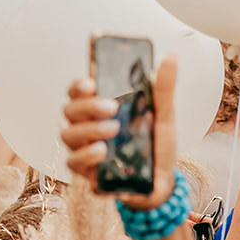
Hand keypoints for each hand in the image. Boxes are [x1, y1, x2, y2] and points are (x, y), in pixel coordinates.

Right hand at [61, 55, 177, 210]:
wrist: (163, 182)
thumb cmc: (156, 147)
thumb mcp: (164, 115)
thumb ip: (163, 89)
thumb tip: (171, 58)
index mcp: (99, 110)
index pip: (78, 92)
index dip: (79, 86)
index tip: (92, 83)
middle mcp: (86, 127)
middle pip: (69, 111)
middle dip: (87, 107)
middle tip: (111, 107)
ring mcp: (83, 149)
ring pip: (68, 135)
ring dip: (88, 130)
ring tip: (113, 130)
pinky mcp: (86, 172)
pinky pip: (74, 162)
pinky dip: (86, 156)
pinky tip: (102, 152)